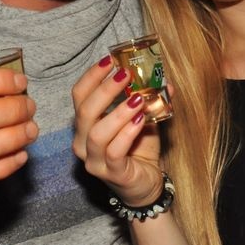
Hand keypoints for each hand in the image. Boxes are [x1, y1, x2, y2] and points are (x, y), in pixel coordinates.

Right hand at [72, 56, 163, 206]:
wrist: (145, 184)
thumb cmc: (138, 148)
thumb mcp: (143, 118)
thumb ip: (149, 100)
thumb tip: (166, 81)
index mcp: (85, 124)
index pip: (79, 95)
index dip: (92, 76)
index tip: (110, 60)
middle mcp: (82, 141)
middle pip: (84, 111)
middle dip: (104, 89)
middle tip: (124, 74)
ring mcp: (94, 160)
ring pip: (97, 133)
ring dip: (118, 112)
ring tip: (138, 98)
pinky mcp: (111, 173)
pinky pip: (114, 151)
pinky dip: (127, 133)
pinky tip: (141, 120)